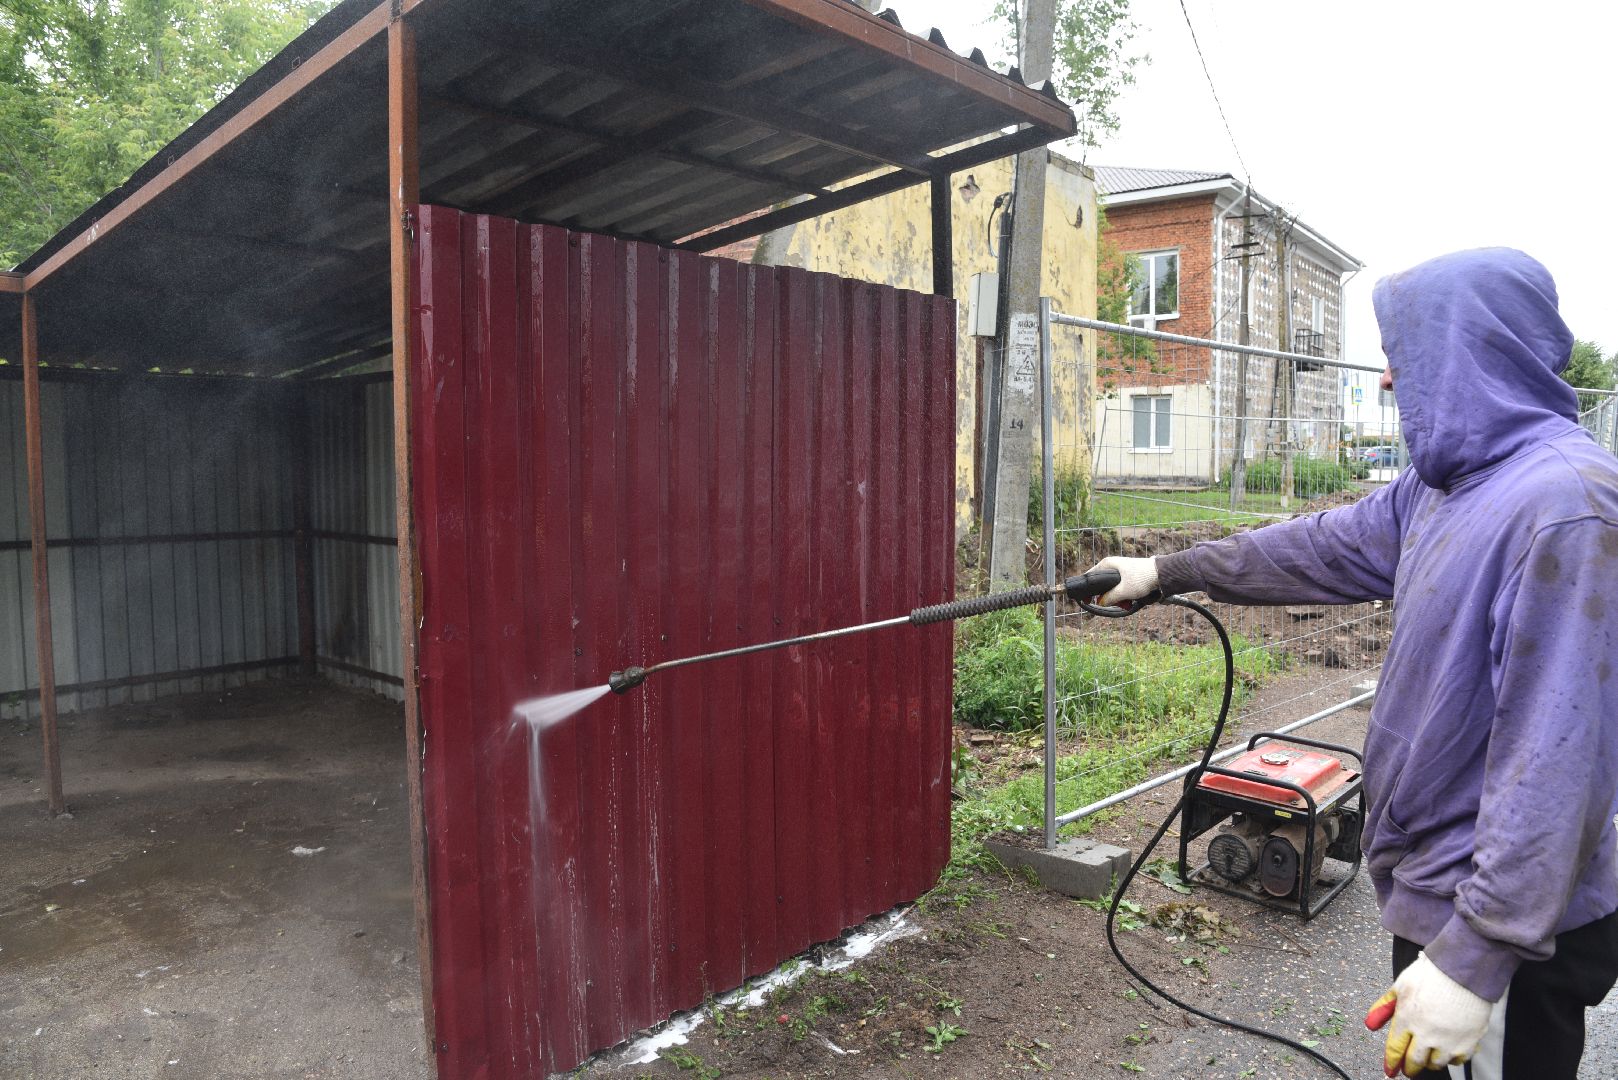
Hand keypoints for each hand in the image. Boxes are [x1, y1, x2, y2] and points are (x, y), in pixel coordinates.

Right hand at [1085, 556, 1157, 605]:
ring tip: (1125, 604)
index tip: (1087, 600)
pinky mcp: (1129, 577)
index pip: (1090, 576)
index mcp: (1107, 564)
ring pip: (1113, 588)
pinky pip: (1122, 589)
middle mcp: (1113, 565)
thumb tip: (1100, 602)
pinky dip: (1125, 596)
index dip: (1087, 589)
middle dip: (1107, 597)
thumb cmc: (1142, 578)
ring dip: (1118, 598)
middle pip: (1102, 585)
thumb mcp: (1123, 591)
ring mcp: (1122, 571)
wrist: (1162, 574)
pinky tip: (1130, 601)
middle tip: (1112, 603)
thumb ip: (1109, 598)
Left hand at [1364, 953, 1492, 1076]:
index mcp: (1406, 1020)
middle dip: (1409, 1067)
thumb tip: (1370, 1025)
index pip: (1395, 1049)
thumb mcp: (1400, 986)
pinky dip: (1451, 1058)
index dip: (1391, 1063)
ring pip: (1436, 1063)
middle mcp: (1426, 1034)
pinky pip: (1458, 1060)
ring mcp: (1448, 1040)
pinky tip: (1448, 1050)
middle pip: (1414, 1061)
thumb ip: (1384, 1007)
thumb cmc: (1431, 974)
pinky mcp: (1468, 1042)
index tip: (1390, 1071)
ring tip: (1427, 1057)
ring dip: (1429, 1063)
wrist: (1464, 971)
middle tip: (1407, 1069)